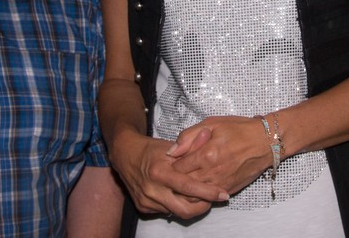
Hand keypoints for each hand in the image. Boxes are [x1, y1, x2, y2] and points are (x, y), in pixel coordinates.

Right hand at [108, 126, 228, 218]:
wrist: (125, 155)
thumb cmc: (151, 149)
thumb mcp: (171, 145)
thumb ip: (191, 145)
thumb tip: (209, 137)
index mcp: (160, 172)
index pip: (188, 187)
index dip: (208, 192)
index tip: (223, 194)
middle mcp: (152, 189)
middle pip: (184, 209)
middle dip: (203, 207)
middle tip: (215, 199)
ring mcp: (146, 201)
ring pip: (176, 212)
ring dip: (191, 206)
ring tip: (202, 196)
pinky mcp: (143, 207)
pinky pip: (166, 211)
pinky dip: (177, 205)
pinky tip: (183, 196)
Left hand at [170, 116, 273, 195]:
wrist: (265, 142)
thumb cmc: (239, 129)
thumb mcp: (212, 124)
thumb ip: (188, 136)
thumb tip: (171, 151)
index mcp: (206, 154)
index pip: (177, 168)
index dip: (172, 165)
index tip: (174, 161)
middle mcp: (212, 172)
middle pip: (183, 184)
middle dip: (177, 179)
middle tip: (177, 172)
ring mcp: (221, 183)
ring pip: (194, 195)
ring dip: (187, 189)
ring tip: (187, 179)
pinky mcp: (228, 190)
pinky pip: (208, 198)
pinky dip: (201, 194)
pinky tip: (201, 184)